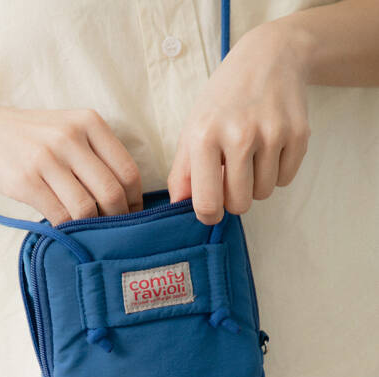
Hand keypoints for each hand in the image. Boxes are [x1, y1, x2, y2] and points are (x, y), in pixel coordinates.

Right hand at [0, 104, 142, 224]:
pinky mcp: (27, 180)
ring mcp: (47, 158)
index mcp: (90, 123)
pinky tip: (67, 229)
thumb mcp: (70, 130)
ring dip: (92, 226)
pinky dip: (68, 229)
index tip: (132, 215)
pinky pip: (59, 216)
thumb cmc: (34, 137)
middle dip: (118, 218)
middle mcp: (70, 137)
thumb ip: (99, 155)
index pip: (128, 171)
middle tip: (113, 229)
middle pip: (111, 192)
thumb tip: (129, 198)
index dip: (135, 201)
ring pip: (86, 208)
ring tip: (90, 230)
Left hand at [167, 22, 311, 223]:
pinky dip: (277, 171)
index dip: (209, 215)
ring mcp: (272, 133)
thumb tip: (180, 207)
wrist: (269, 57)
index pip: (207, 202)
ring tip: (251, 155)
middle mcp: (239, 134)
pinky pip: (285, 180)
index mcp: (204, 136)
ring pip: (264, 194)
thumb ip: (182, 172)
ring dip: (256, 183)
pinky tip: (270, 147)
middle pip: (240, 204)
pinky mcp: (299, 134)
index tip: (211, 211)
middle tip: (232, 176)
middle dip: (235, 199)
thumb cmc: (222, 100)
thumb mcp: (192, 129)